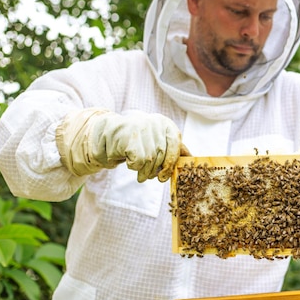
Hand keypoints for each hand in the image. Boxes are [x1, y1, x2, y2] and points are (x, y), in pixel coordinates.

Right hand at [56, 109, 184, 182]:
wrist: (105, 134)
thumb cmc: (135, 141)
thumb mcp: (157, 141)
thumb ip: (174, 148)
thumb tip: (193, 159)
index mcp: (165, 123)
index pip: (176, 144)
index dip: (171, 162)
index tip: (164, 175)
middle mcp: (155, 122)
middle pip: (163, 155)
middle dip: (156, 170)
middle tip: (149, 176)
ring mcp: (141, 128)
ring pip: (150, 160)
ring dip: (143, 171)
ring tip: (138, 171)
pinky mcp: (128, 137)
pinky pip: (138, 161)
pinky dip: (134, 167)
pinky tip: (127, 161)